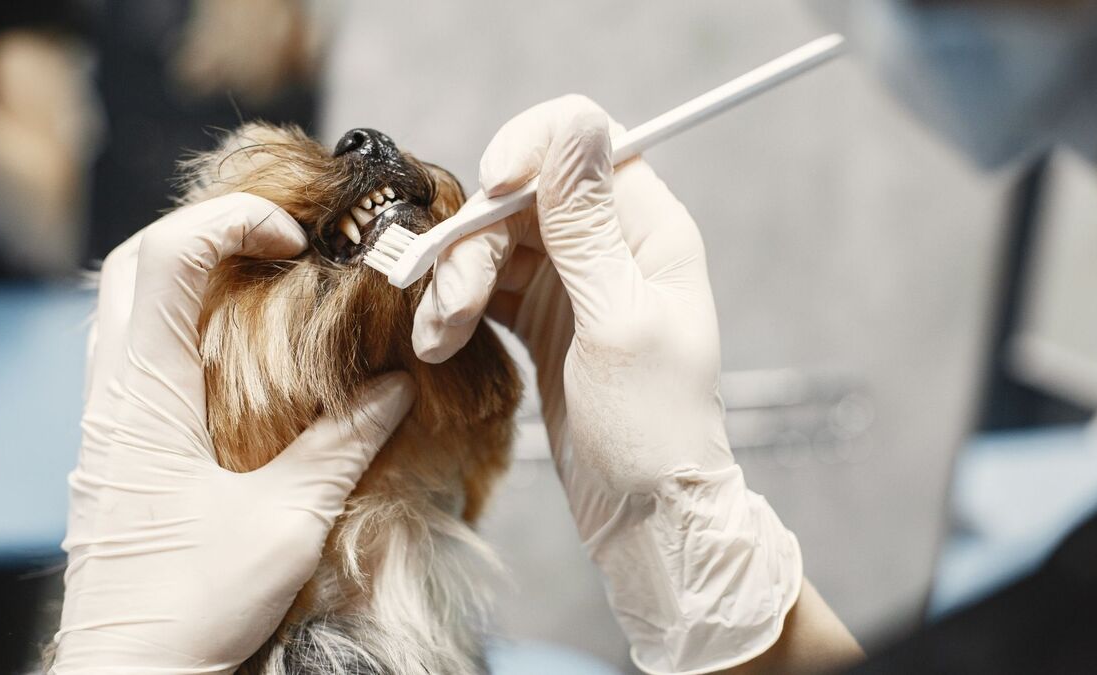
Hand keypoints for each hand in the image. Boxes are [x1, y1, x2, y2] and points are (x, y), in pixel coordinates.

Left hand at [53, 194, 415, 672]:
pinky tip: (238, 352)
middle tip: (276, 243)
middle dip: (203, 231)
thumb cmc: (194, 607)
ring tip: (264, 282)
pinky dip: (183, 322)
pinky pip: (135, 351)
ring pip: (125, 305)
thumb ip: (344, 444)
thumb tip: (395, 387)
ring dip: (190, 274)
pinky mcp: (116, 445)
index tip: (293, 237)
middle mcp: (113, 395)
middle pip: (129, 264)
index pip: (163, 259)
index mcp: (144, 398)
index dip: (228, 221)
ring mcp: (107, 420)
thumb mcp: (287, 521)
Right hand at [413, 96, 800, 673]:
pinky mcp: (541, 316)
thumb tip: (571, 125)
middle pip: (522, 193)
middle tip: (453, 308)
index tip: (490, 190)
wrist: (648, 515)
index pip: (584, 139)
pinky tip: (443, 344)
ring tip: (442, 339)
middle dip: (476, 241)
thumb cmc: (654, 429)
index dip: (529, 149)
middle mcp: (610, 243)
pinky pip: (485, 285)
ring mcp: (572, 280)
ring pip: (494, 240)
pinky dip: (457, 307)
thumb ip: (588, 226)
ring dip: (456, 282)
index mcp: (649, 229)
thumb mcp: (620, 322)